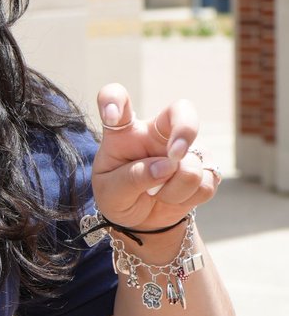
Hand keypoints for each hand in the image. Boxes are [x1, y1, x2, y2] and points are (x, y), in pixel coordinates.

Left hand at [91, 83, 220, 231]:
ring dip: (173, 190)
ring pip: (191, 165)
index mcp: (124, 131)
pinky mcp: (205, 166)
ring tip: (156, 193)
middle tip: (175, 154)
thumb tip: (166, 166)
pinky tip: (173, 197)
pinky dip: (187, 199)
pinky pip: (205, 184)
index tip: (110, 114)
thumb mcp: (110, 192)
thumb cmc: (118, 196)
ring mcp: (184, 147)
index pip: (116, 98)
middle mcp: (157, 132)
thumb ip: (131, 178)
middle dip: (185, 129)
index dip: (113, 99)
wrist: (139, 218)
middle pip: (181, 110)